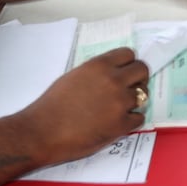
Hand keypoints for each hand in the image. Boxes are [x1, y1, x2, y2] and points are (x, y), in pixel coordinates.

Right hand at [19, 47, 149, 164]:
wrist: (43, 131)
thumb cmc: (52, 105)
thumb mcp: (74, 76)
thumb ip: (97, 72)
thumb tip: (113, 73)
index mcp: (100, 65)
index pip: (129, 54)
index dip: (128, 64)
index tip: (125, 72)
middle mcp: (114, 80)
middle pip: (143, 70)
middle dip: (138, 79)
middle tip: (129, 89)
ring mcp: (120, 103)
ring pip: (143, 95)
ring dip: (134, 101)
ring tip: (119, 108)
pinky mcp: (122, 125)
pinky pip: (140, 117)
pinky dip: (131, 120)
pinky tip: (117, 122)